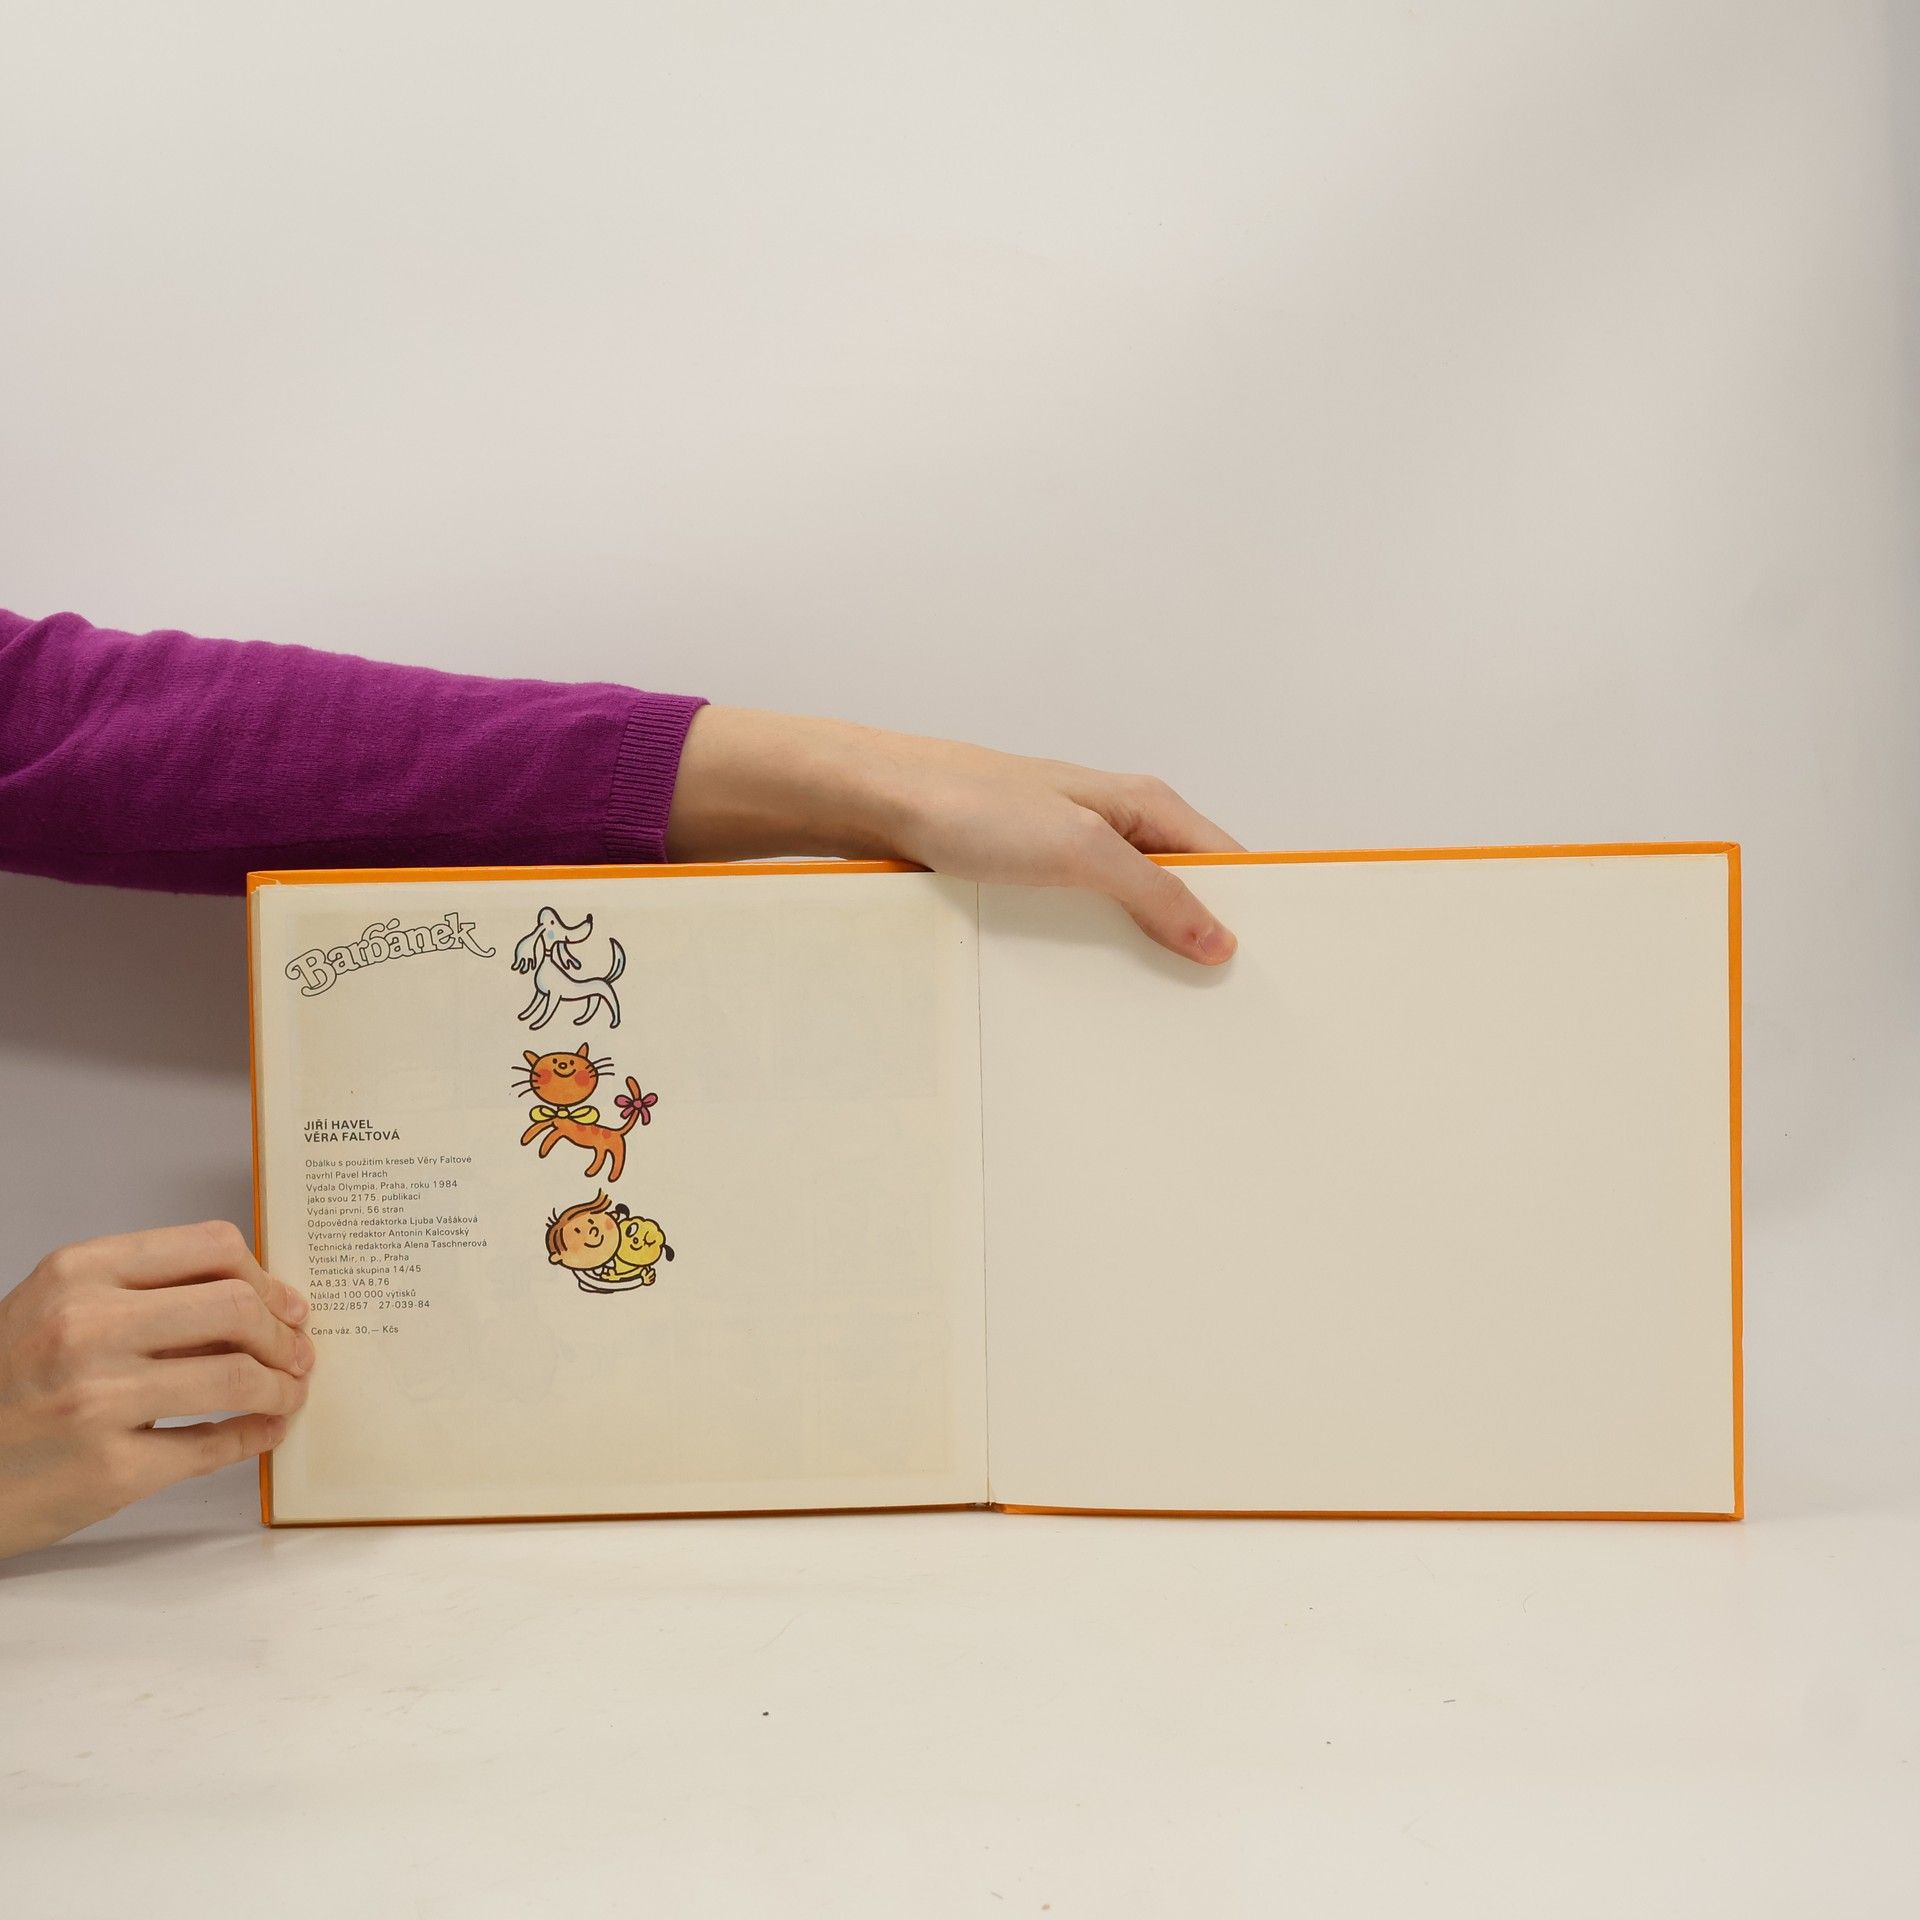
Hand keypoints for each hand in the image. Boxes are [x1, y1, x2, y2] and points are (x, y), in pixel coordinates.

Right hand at [0, 1221, 312, 1559]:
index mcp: (78, 1274)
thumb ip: (146, 1297)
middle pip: (237, 1307)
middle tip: (299, 1352)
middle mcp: (85, 1328)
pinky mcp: (109, 1468)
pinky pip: (214, 1444)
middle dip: (285, 1333)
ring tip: (288, 1392)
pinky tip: (263, 1430)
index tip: (285, 1303)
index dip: (266, 1276)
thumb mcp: (58, 1312)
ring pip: (238, 1376)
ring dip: (282, 1386)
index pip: (211, 1247)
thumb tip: (258, 1302)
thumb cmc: (8, 1386)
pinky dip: (254, 1435)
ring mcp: (97, 1400)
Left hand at [666, 708, 1243, 962]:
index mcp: (1144, 805)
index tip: (1262, 966)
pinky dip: (1089, 953)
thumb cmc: (972, 804)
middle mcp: (1113, 824)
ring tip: (1153, 1008)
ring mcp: (1069, 851)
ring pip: (1126, 911)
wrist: (878, 801)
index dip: (1247, 909)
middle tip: (1210, 1003)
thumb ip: (1154, 892)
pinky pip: (1078, 922)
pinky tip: (1086, 990)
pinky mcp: (1028, 876)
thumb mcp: (1080, 851)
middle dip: (1195, 942)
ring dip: (1139, 953)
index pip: (1224, 861)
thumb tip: (1217, 935)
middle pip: (1179, 891)